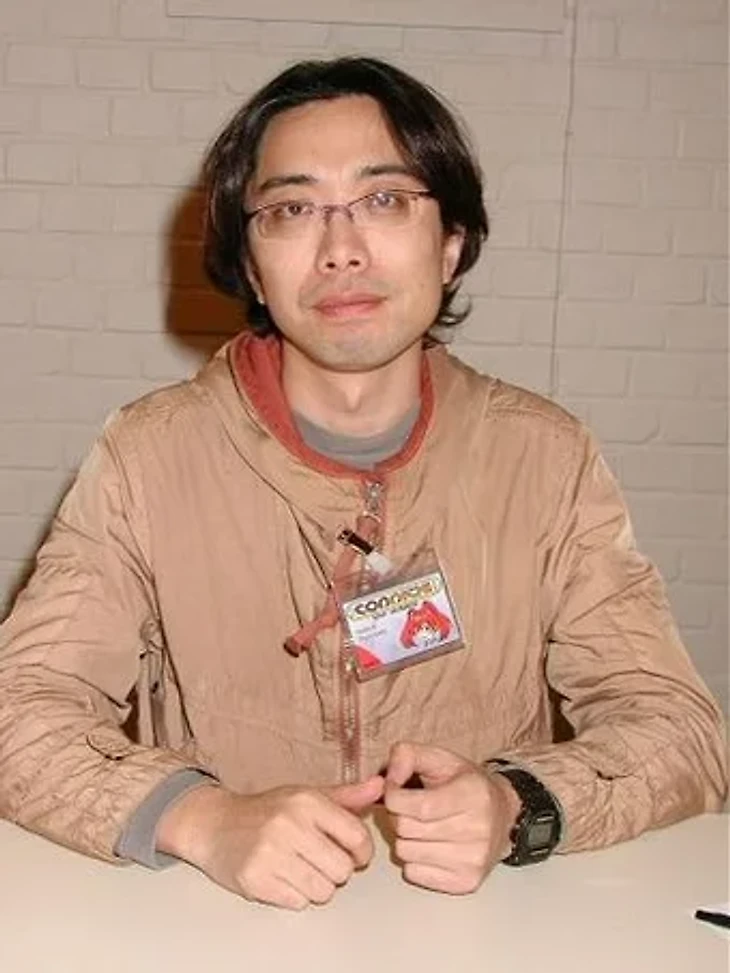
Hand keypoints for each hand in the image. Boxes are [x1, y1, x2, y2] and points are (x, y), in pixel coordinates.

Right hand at [157, 775, 383, 909]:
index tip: (353, 854)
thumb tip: (381, 787)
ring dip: (317, 887)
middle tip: (319, 861)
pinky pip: (298, 903)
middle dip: (337, 871)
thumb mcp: (306, 795)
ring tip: (301, 869)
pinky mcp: (255, 880)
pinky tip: (282, 877)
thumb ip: (346, 796)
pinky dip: (294, 895)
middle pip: (342, 870)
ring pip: (323, 891)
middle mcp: (289, 825)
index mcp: (307, 802)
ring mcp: (271, 854)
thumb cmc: (267, 811)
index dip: (361, 852)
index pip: (357, 838)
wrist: (214, 825)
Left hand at [384, 742, 520, 894]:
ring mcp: (474, 859)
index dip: (394, 798)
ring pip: (406, 852)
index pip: (418, 806)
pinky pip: (414, 873)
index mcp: (473, 794)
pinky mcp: (467, 882)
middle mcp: (478, 829)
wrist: (503, 814)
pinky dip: (413, 859)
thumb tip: (385, 780)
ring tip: (421, 826)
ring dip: (404, 838)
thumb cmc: (465, 784)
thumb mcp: (439, 757)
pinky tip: (429, 845)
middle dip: (398, 816)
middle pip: (407, 829)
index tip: (394, 792)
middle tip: (410, 809)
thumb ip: (407, 755)